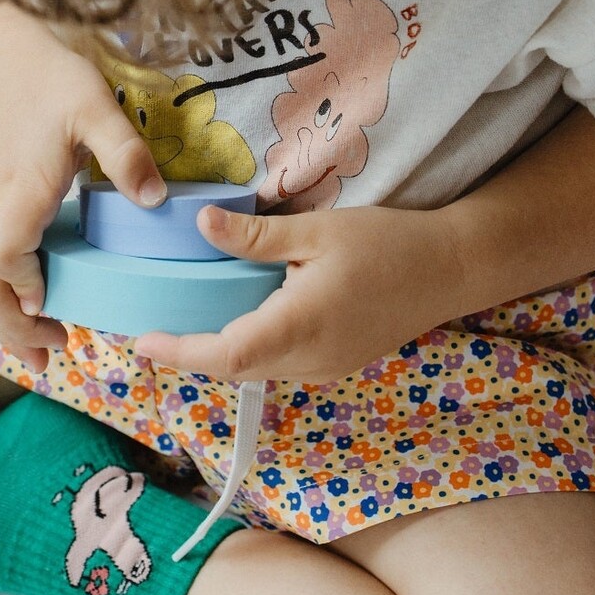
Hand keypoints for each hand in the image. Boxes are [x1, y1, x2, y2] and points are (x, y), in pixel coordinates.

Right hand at [0, 18, 166, 374]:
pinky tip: (28, 304)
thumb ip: (125, 153)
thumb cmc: (45, 78)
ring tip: (44, 349)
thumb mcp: (95, 105)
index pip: (1, 256)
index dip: (25, 286)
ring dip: (5, 318)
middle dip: (12, 329)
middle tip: (53, 357)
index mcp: (18, 189)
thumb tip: (155, 202)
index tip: (54, 302)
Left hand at [133, 202, 467, 384]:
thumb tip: (202, 224)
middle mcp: (310, 359)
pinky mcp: (336, 364)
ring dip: (218, 355)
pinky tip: (236, 322)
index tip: (143, 341)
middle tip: (151, 330)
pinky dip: (249, 351)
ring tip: (182, 328)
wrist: (451, 270)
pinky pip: (280, 366)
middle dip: (190, 355)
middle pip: (234, 369)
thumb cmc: (389, 245)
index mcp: (300, 325)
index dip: (180, 352)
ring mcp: (325, 367)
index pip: (225, 354)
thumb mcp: (318, 229)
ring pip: (257, 371)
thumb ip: (257, 235)